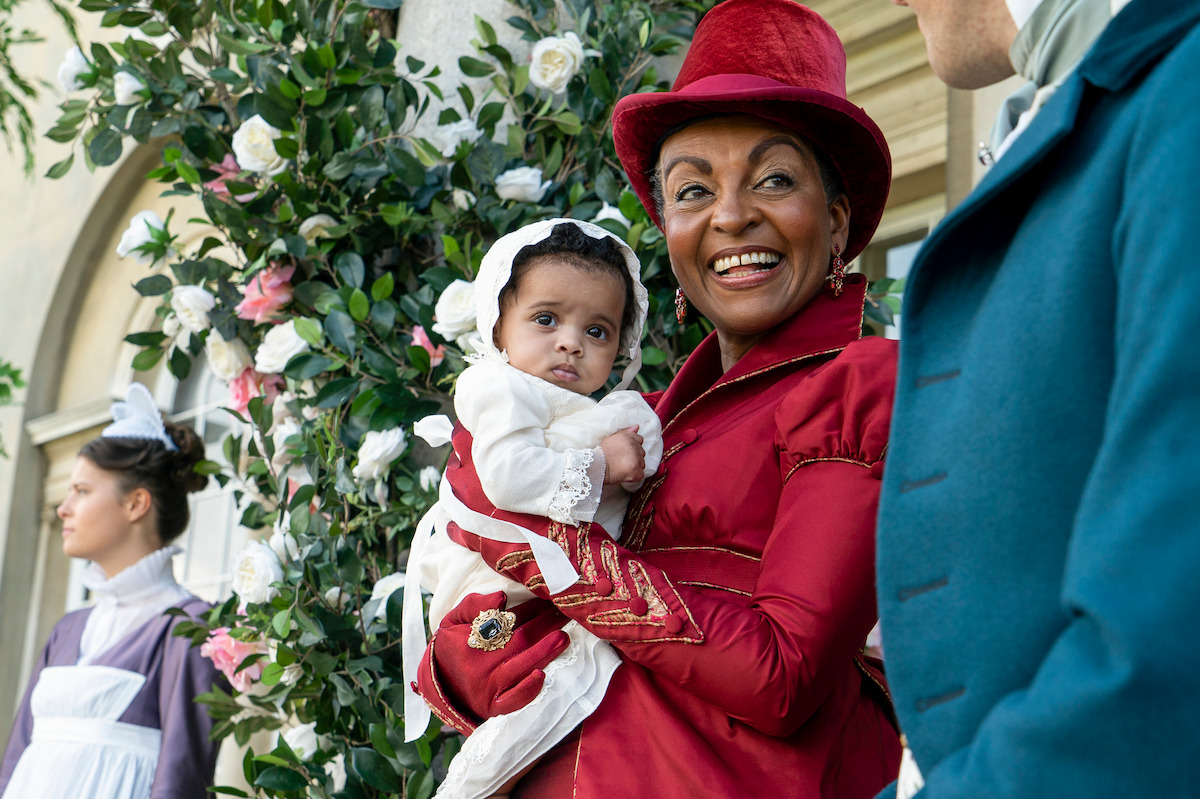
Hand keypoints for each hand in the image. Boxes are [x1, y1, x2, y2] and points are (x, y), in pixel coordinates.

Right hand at [415, 591, 570, 730]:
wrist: (439, 685)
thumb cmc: (452, 647)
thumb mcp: (452, 621)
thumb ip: (473, 605)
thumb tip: (501, 598)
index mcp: (473, 640)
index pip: (508, 621)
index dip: (531, 608)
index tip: (549, 597)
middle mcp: (481, 664)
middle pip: (520, 640)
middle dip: (546, 625)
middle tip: (567, 612)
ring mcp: (489, 687)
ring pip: (520, 667)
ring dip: (544, 652)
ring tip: (563, 637)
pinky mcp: (494, 707)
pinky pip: (512, 701)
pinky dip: (526, 691)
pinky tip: (541, 676)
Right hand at [600, 426, 644, 484]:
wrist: (597, 466)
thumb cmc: (601, 454)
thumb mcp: (612, 438)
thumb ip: (626, 432)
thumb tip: (637, 427)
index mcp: (628, 438)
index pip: (639, 440)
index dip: (633, 446)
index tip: (626, 452)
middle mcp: (634, 447)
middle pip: (641, 452)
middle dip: (634, 457)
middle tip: (622, 460)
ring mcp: (636, 459)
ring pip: (642, 463)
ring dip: (635, 466)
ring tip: (622, 467)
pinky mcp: (636, 471)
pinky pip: (640, 474)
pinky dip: (634, 476)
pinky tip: (625, 474)